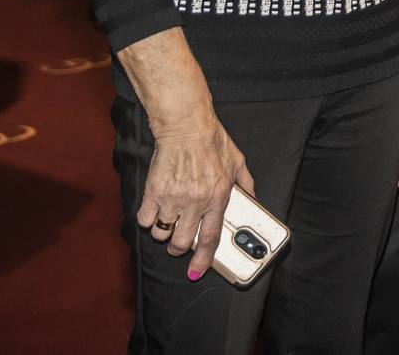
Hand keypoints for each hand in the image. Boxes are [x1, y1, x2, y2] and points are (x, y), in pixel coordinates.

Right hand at [136, 108, 254, 280]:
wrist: (186, 126)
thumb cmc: (213, 142)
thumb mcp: (238, 162)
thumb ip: (246, 184)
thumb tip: (253, 200)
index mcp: (218, 197)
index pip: (210, 238)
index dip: (203, 260)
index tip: (195, 272)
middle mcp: (195, 202)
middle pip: (181, 243)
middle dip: (179, 247)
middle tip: (180, 238)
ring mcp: (173, 198)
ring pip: (162, 234)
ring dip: (164, 232)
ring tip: (170, 219)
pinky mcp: (153, 191)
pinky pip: (145, 220)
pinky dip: (149, 220)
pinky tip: (156, 211)